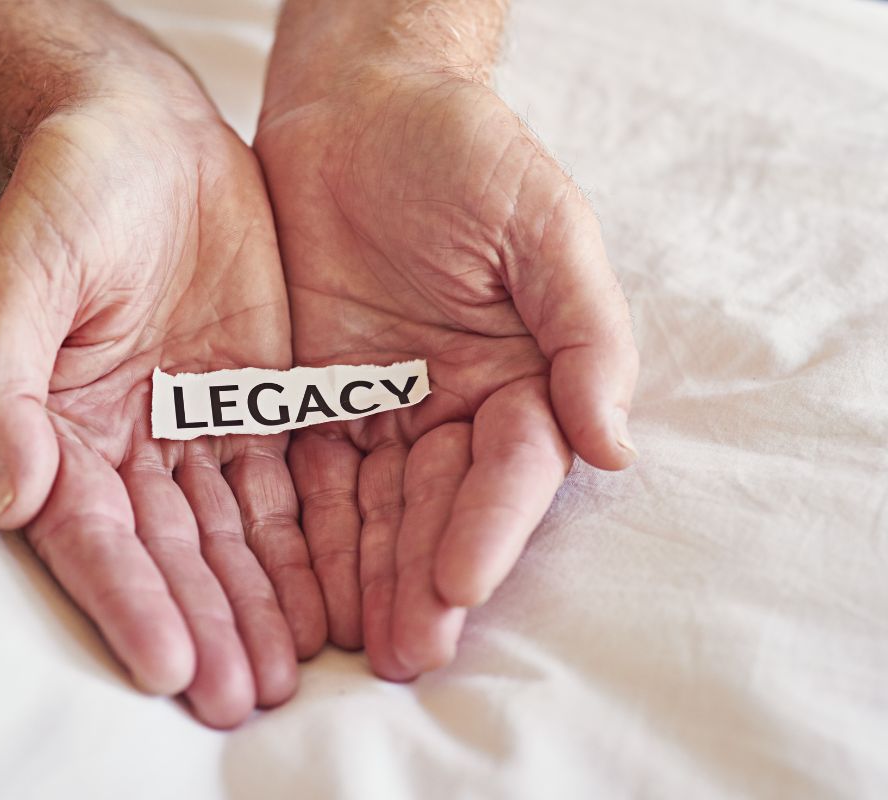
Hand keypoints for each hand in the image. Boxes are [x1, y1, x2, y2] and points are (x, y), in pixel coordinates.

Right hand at [0, 76, 325, 726]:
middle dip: (206, 624)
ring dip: (259, 604)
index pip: (93, 531)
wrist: (147, 132)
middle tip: (245, 696)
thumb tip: (8, 500)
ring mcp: (198, 426)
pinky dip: (307, 543)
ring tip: (290, 672)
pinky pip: (289, 483)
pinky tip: (331, 598)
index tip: (170, 665)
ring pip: (233, 533)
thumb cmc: (68, 191)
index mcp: (59, 424)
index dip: (128, 598)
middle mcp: (128, 442)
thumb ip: (2, 383)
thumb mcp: (19, 269)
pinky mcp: (263, 401)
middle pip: (169, 551)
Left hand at [255, 68, 638, 679]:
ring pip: (374, 507)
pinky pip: (307, 471)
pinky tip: (293, 582)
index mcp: (523, 374)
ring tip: (351, 644)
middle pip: (441, 506)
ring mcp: (381, 407)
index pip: (512, 468)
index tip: (458, 582)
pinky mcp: (310, 397)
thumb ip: (583, 331)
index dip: (488, 526)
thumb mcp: (542, 224)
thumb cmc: (463, 151)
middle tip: (404, 651)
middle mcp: (454, 405)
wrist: (359, 105)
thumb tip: (614, 445)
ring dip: (365, 575)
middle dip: (423, 578)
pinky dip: (303, 528)